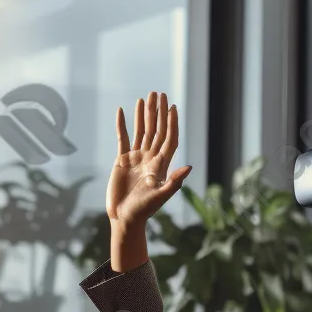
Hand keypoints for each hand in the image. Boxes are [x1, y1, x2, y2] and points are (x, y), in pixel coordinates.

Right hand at [107, 91, 191, 229]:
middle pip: (156, 130)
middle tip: (159, 93)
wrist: (125, 218)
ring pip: (141, 131)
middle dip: (158, 112)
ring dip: (143, 115)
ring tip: (145, 98)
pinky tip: (123, 111)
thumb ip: (174, 182)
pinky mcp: (122, 161)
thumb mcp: (160, 197)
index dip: (171, 123)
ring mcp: (136, 158)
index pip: (168, 138)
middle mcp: (150, 158)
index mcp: (161, 165)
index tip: (172, 106)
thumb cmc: (144, 210)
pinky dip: (122, 125)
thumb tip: (189, 167)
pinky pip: (123, 138)